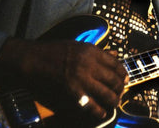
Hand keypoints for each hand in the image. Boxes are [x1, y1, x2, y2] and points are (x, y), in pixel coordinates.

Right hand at [0, 38, 127, 121]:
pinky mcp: (72, 91)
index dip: (123, 73)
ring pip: (106, 93)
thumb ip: (98, 51)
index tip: (125, 78)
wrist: (33, 58)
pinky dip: (98, 111)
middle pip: (114, 79)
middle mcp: (89, 64)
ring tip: (114, 103)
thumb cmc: (54, 50)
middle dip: (120, 88)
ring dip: (113, 100)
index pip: (115, 64)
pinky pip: (90, 104)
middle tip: (121, 93)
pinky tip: (102, 113)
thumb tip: (115, 55)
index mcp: (91, 51)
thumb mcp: (78, 45)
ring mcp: (81, 78)